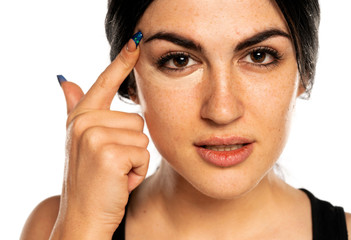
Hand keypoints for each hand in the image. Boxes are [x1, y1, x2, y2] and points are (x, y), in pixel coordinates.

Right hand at [51, 36, 148, 238]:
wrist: (83, 218)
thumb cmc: (91, 181)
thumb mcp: (81, 144)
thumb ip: (76, 109)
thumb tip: (65, 80)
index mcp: (81, 118)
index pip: (104, 83)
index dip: (121, 62)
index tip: (136, 41)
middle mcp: (84, 123)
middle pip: (136, 119)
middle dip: (131, 146)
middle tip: (113, 166)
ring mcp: (94, 136)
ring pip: (143, 136)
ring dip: (135, 159)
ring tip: (116, 173)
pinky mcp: (108, 152)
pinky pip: (143, 153)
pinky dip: (137, 171)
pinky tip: (120, 181)